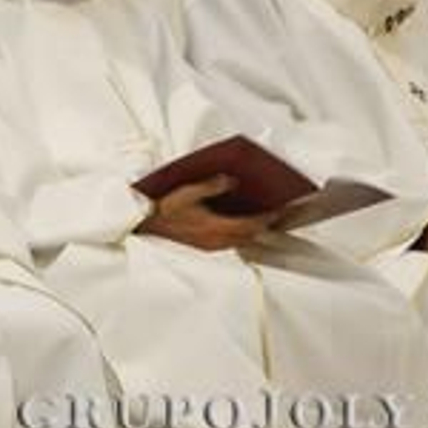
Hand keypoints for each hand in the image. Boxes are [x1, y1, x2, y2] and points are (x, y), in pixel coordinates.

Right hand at [136, 174, 276, 250]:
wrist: (147, 226)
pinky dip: (241, 236)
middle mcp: (217, 240)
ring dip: (254, 232)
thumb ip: (211, 186)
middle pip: (250, 236)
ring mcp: (211, 246)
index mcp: (216, 226)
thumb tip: (231, 180)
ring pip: (242, 242)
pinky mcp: (206, 248)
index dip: (267, 218)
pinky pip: (231, 244)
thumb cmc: (165, 209)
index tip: (280, 209)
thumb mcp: (187, 192)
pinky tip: (240, 228)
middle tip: (279, 215)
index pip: (250, 224)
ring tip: (264, 221)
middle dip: (265, 225)